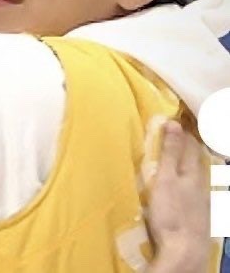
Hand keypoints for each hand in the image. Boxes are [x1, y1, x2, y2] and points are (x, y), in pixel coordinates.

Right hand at [147, 121, 209, 272]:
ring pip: (198, 170)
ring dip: (189, 158)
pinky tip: (186, 179)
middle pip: (196, 156)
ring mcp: (202, 197)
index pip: (189, 143)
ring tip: (180, 149)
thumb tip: (173, 122)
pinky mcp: (198, 211)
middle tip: (176, 129)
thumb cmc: (171, 212)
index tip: (173, 116)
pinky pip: (195, 184)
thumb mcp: (166, 179)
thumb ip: (169, 152)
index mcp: (192, 171)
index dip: (182, 130)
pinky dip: (189, 174)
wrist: (185, 250)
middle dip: (188, 142)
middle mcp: (201, 181)